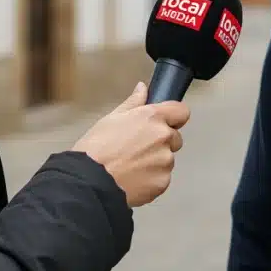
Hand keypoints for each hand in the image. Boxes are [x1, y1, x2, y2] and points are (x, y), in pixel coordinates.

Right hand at [71, 82, 190, 206]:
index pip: (181, 111)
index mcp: (152, 117)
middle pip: (175, 138)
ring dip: (156, 162)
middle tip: (138, 149)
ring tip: (132, 166)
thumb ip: (133, 102)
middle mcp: (163, 137)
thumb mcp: (111, 118)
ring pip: (168, 159)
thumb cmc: (96, 149)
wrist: (90, 181)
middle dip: (162, 142)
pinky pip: (162, 178)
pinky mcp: (163, 182)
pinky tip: (134, 179)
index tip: (165, 122)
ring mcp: (165, 161)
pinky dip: (152, 179)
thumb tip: (142, 88)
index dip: (174, 117)